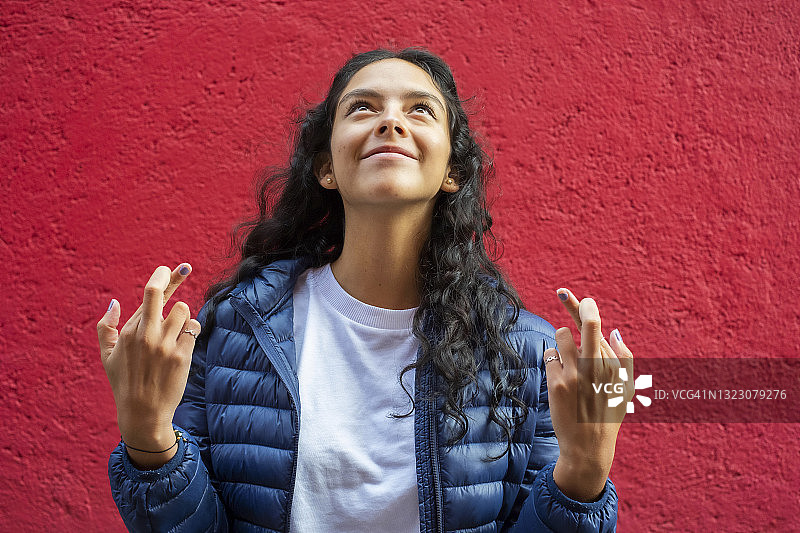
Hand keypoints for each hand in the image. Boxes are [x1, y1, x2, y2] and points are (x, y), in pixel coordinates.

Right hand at [97, 264, 199, 466]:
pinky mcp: (182, 356)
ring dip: (183, 315)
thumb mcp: (107, 356)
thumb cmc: (124, 383)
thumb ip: (106, 328)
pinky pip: (194, 328)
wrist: (143, 413)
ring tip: (177, 329)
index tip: (170, 267)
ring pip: (183, 310)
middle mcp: (146, 336)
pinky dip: (192, 330)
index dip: (163, 278)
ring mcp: (164, 346)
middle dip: (174, 277)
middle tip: (185, 267)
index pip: (148, 296)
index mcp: (129, 332)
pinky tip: (184, 341)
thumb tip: (113, 301)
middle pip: (160, 294)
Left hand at [544, 288, 633, 501]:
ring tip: (568, 359)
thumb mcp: (625, 388)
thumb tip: (613, 330)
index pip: (597, 327)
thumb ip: (623, 357)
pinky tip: (561, 377)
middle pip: (585, 323)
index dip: (584, 307)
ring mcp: (576, 374)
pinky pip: (550, 355)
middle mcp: (597, 366)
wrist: (588, 446)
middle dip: (572, 303)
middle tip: (561, 291)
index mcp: (613, 365)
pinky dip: (553, 361)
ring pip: (561, 336)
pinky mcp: (557, 383)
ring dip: (562, 342)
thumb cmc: (607, 413)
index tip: (578, 295)